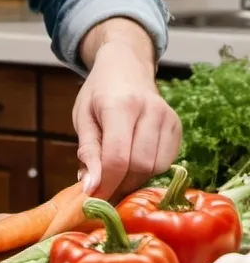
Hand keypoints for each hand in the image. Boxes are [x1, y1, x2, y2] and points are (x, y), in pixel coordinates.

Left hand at [73, 37, 180, 200]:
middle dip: (120, 181)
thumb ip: (88, 152)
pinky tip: (134, 156)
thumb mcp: (83, 117)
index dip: (106, 182)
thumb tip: (91, 187)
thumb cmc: (99, 93)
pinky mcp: (179, 127)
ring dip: (135, 176)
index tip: (93, 196)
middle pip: (140, 165)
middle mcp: (150, 110)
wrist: (125, 66)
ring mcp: (169, 118)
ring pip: (156, 168)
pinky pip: (167, 162)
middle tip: (104, 182)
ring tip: (118, 166)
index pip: (117, 157)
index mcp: (120, 105)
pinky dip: (149, 168)